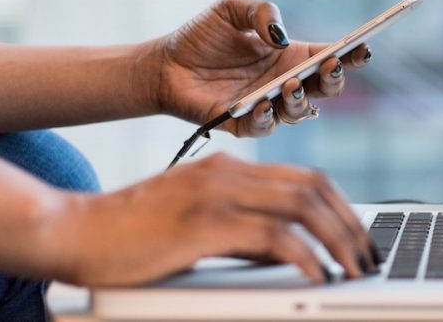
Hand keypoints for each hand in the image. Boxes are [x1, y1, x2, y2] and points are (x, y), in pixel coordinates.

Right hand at [49, 153, 375, 285]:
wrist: (75, 231)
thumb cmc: (134, 234)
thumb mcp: (200, 223)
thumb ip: (245, 230)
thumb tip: (290, 252)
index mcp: (230, 168)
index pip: (306, 177)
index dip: (342, 206)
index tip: (360, 236)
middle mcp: (229, 172)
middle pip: (314, 187)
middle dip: (351, 224)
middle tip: (367, 256)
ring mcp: (217, 193)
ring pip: (302, 206)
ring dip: (337, 239)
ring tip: (353, 269)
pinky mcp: (204, 222)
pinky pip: (272, 236)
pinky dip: (304, 256)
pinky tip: (317, 275)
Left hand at [147, 0, 372, 135]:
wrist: (164, 64)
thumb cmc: (201, 36)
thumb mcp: (231, 9)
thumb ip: (261, 12)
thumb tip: (281, 36)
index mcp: (291, 57)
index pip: (331, 57)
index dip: (351, 55)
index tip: (362, 47)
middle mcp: (285, 83)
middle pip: (325, 89)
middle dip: (334, 79)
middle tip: (330, 66)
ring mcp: (267, 106)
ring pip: (300, 112)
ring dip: (301, 100)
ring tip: (290, 84)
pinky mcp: (243, 124)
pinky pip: (264, 127)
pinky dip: (267, 117)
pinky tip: (263, 103)